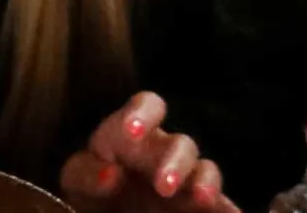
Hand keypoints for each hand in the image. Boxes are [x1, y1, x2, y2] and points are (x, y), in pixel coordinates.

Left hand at [59, 93, 238, 212]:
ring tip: (201, 199)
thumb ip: (87, 174)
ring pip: (206, 169)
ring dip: (205, 181)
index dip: (142, 114)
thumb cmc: (93, 189)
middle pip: (180, 144)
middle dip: (174, 162)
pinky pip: (222, 203)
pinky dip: (227, 207)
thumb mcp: (79, 180)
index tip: (131, 132)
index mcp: (132, 134)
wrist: (112, 212)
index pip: (147, 105)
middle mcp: (165, 151)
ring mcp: (187, 179)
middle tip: (163, 186)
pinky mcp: (203, 205)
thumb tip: (111, 175)